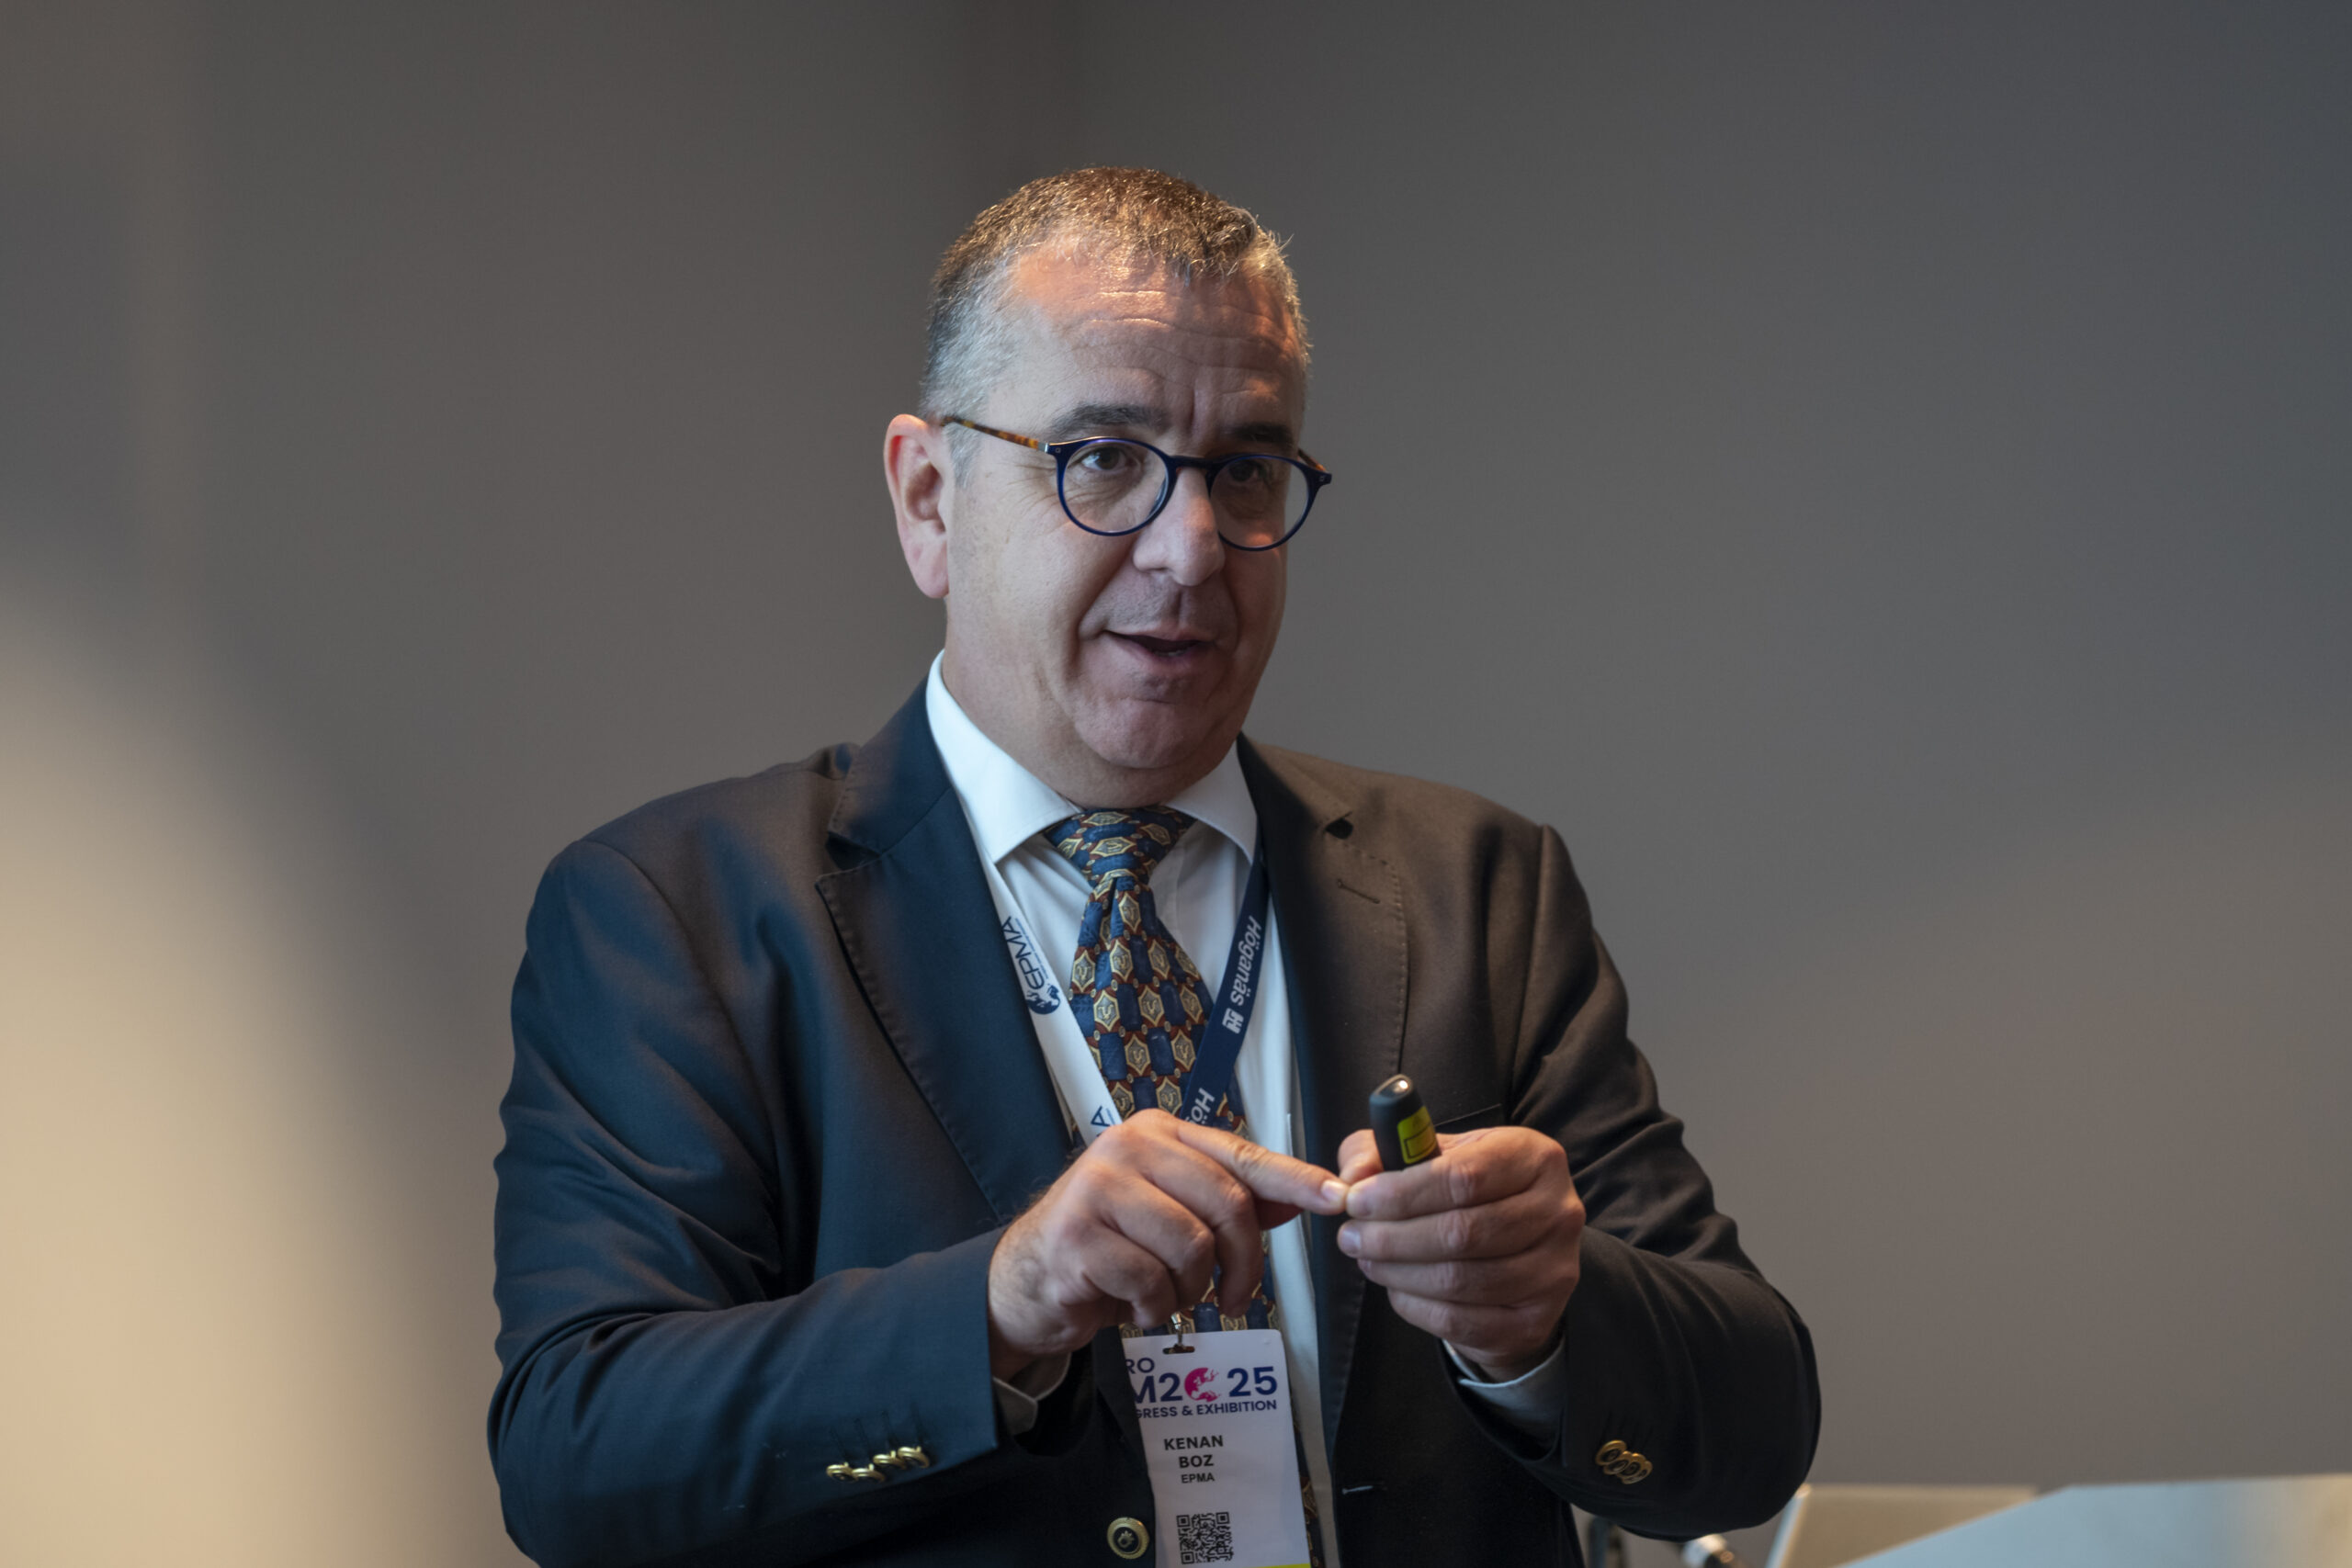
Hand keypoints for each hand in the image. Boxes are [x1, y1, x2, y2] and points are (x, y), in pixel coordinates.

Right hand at [986, 1110, 1349, 1379]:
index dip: (1295, 1179)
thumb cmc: (1109, 1244)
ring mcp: (1098, 1187)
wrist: (1028, 1280)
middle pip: (1226, 1205)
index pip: (1242, 1155)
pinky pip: (1150, 1282)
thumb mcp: (1173, 1215)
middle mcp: (1129, 1148)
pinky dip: (1152, 1309)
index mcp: (1160, 1134)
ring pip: (1191, 1247)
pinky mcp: (1077, 1236)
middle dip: (1242, 1265)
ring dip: (1188, 1292)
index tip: (1337, 1198)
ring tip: (1163, 1294)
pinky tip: (1132, 1306)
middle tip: (1231, 1298)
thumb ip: (1234, 1203)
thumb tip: (1303, 1196)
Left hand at [1335, 1124, 1583, 1380]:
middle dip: (1393, 1237)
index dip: (1403, 1193)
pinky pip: (1461, 1321)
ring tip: (1367, 1259)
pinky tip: (1396, 1287)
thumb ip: (1384, 1151)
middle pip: (1463, 1232)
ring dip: (1399, 1272)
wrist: (1517, 1252)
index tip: (1356, 1201)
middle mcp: (1557, 1212)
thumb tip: (1352, 1178)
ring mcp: (1553, 1270)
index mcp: (1534, 1158)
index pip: (1464, 1177)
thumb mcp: (1432, 1153)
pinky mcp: (1535, 1319)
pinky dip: (1416, 1306)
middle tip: (1351, 1237)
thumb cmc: (1468, 1193)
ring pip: (1460, 1280)